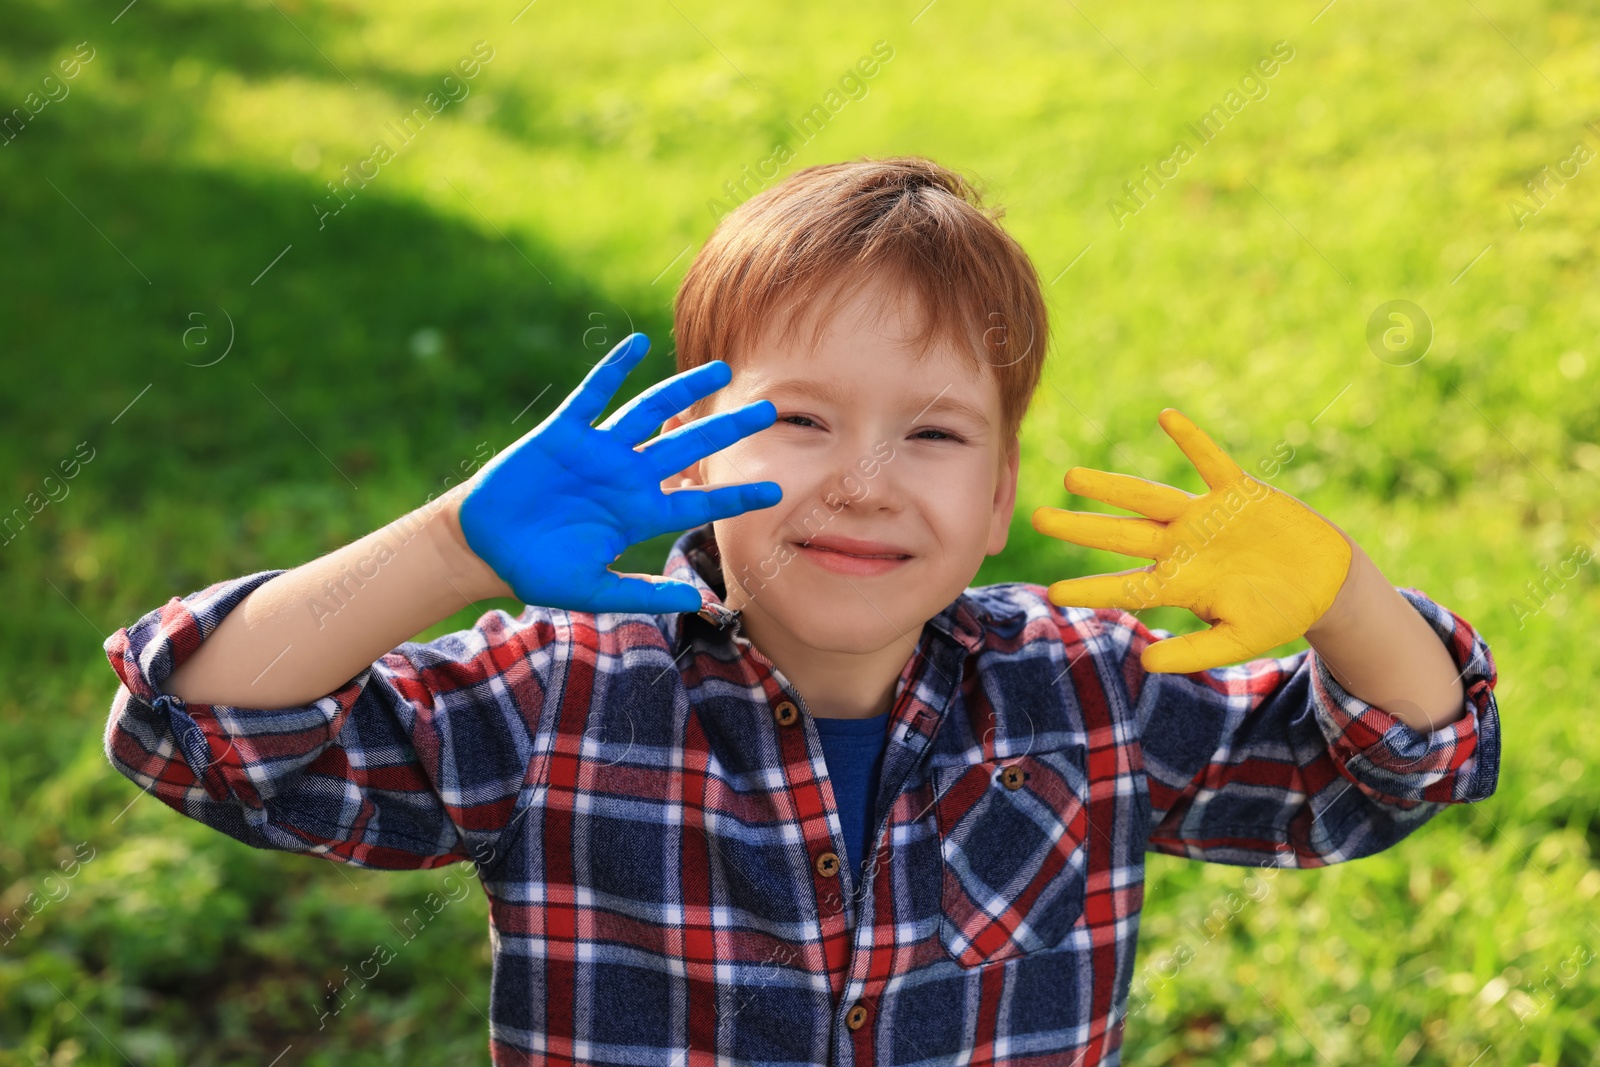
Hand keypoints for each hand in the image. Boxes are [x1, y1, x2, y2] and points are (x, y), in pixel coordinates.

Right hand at [457, 332, 781, 612]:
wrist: (485, 548)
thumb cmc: (539, 571)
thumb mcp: (593, 590)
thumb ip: (641, 592)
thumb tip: (694, 600)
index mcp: (638, 514)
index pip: (698, 501)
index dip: (735, 494)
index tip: (775, 490)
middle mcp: (626, 477)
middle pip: (687, 447)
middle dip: (726, 429)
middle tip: (769, 410)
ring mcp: (597, 452)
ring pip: (649, 413)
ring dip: (683, 390)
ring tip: (719, 369)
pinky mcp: (562, 434)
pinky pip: (591, 396)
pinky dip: (613, 370)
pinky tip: (637, 344)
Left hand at [1030, 408, 1351, 672]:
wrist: (1325, 584)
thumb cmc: (1277, 614)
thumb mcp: (1237, 642)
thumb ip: (1193, 653)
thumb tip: (1146, 662)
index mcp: (1179, 584)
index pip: (1126, 588)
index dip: (1091, 589)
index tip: (1052, 593)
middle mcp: (1182, 546)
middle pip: (1121, 535)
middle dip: (1081, 527)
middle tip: (1037, 518)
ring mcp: (1206, 517)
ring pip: (1149, 497)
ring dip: (1112, 487)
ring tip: (1072, 478)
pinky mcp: (1239, 493)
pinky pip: (1212, 462)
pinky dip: (1192, 441)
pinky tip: (1167, 418)